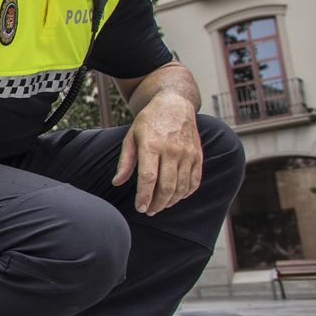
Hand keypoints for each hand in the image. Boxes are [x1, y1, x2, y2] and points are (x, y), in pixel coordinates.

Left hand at [113, 90, 202, 214]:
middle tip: (149, 211)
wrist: (175, 104)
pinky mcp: (198, 155)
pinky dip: (186, 193)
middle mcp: (171, 150)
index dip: (144, 197)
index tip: (140, 208)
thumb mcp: (131, 136)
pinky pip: (194, 181)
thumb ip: (126, 161)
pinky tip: (176, 197)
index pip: (148, 178)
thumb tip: (117, 182)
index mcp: (151, 145)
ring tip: (160, 206)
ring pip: (181, 187)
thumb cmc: (149, 121)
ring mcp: (187, 153)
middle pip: (166, 186)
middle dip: (157, 204)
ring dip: (170, 201)